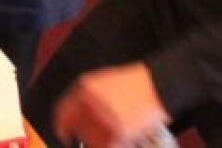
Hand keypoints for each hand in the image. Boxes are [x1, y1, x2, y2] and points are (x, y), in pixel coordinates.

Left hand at [53, 62, 169, 147]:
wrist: (159, 84)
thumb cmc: (135, 83)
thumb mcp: (105, 80)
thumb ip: (89, 96)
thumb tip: (78, 117)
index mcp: (86, 87)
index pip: (63, 111)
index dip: (61, 125)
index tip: (63, 133)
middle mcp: (91, 101)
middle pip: (78, 128)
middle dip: (85, 135)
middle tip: (92, 138)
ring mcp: (105, 117)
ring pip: (92, 139)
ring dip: (99, 142)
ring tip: (111, 138)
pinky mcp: (120, 131)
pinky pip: (107, 146)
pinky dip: (110, 146)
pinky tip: (120, 142)